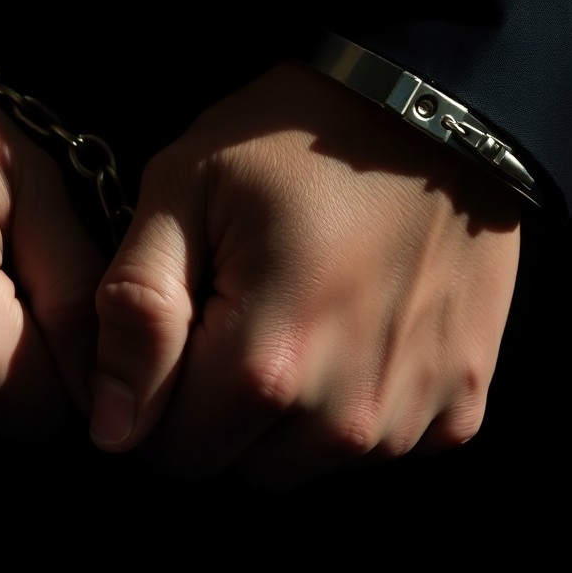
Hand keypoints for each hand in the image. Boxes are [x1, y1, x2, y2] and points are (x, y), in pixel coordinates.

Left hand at [90, 61, 521, 488]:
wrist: (439, 105)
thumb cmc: (295, 139)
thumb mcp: (183, 192)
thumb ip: (137, 311)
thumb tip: (112, 428)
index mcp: (265, 369)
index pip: (168, 452)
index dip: (155, 393)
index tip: (181, 325)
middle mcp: (345, 421)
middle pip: (237, 468)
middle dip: (216, 410)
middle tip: (239, 313)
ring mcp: (413, 421)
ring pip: (305, 465)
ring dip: (286, 416)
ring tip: (299, 315)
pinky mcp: (459, 410)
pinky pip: (379, 448)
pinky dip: (355, 404)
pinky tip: (358, 327)